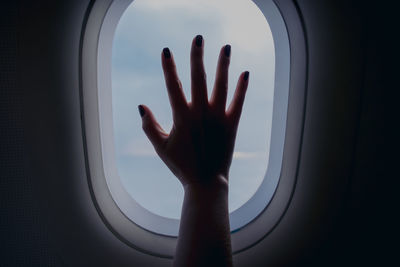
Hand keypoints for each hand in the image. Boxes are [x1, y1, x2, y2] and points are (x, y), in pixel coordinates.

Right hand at [138, 35, 248, 188]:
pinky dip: (242, 88)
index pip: (172, 85)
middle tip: (199, 37)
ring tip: (226, 47)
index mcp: (181, 116)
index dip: (168, 67)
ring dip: (223, 65)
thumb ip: (149, 126)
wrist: (206, 182)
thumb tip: (140, 106)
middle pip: (198, 78)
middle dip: (197, 55)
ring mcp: (218, 118)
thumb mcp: (161, 147)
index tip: (166, 51)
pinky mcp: (232, 125)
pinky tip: (245, 72)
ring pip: (221, 85)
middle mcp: (200, 113)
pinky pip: (238, 102)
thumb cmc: (181, 166)